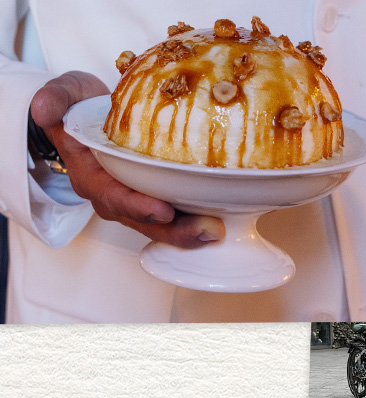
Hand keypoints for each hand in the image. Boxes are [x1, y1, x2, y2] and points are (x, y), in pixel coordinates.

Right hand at [30, 72, 224, 247]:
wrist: (87, 115)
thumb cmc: (78, 106)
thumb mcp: (64, 93)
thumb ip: (55, 98)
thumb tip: (43, 109)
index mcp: (89, 175)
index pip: (112, 196)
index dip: (137, 206)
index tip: (163, 209)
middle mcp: (111, 196)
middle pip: (143, 222)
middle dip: (175, 231)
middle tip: (208, 231)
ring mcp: (132, 202)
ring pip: (160, 227)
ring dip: (189, 234)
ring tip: (217, 232)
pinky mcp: (152, 200)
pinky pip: (172, 220)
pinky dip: (194, 223)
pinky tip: (220, 223)